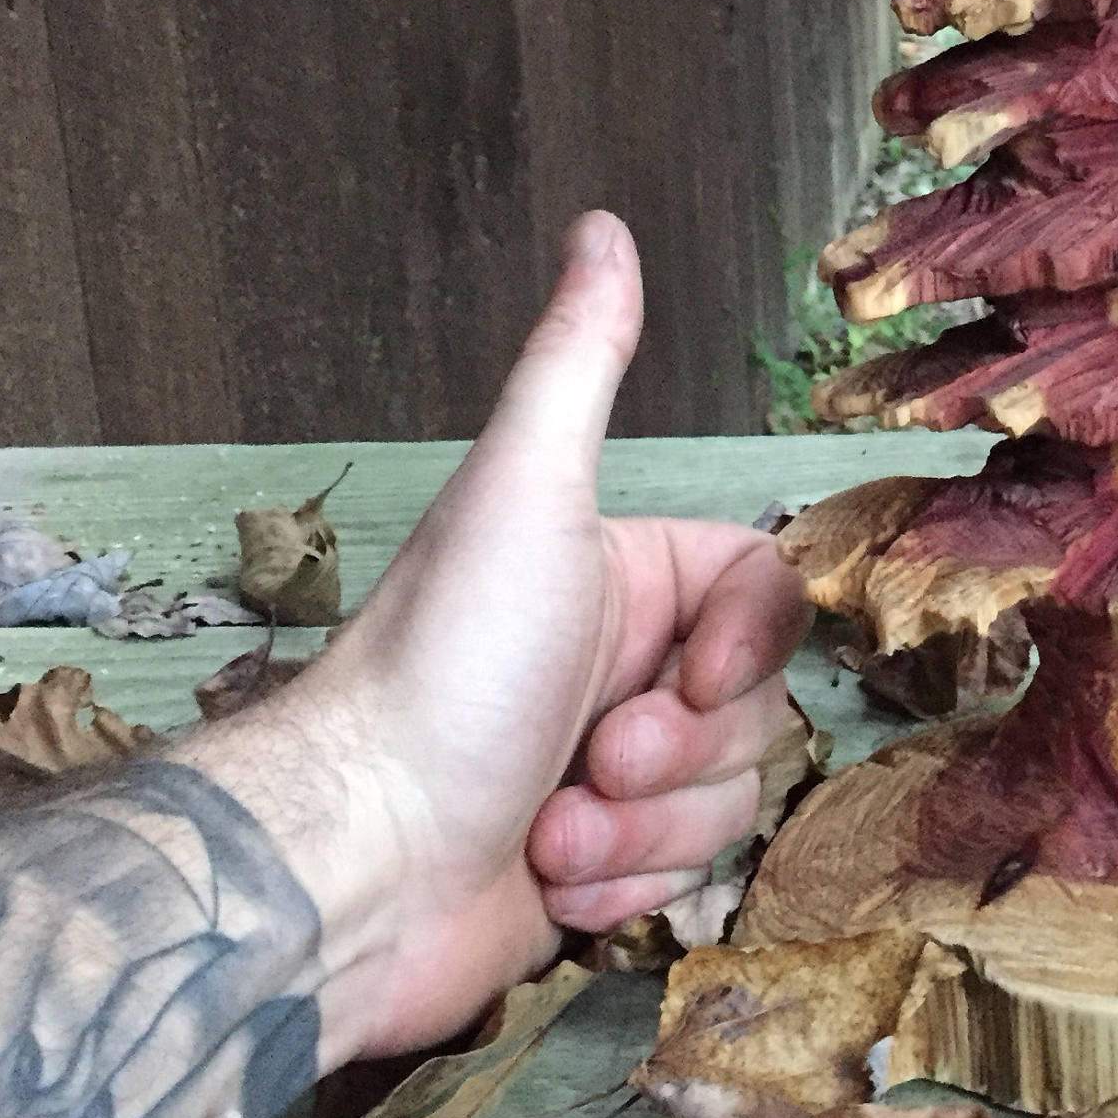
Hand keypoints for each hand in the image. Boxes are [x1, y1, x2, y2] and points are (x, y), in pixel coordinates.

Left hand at [174, 214, 809, 1062]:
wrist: (353, 867)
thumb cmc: (437, 677)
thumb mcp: (523, 496)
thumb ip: (577, 364)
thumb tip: (602, 226)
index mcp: (619, 579)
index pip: (764, 599)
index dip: (749, 648)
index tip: (694, 677)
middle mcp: (618, 671)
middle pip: (757, 711)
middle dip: (679, 754)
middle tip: (589, 756)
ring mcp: (610, 779)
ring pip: (728, 802)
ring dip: (644, 831)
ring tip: (550, 829)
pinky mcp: (596, 874)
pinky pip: (681, 883)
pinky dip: (623, 892)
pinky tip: (550, 883)